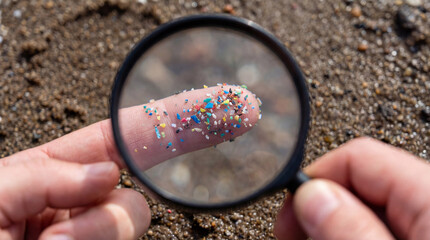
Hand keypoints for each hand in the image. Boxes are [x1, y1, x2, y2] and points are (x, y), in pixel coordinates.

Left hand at [0, 84, 258, 239]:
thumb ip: (46, 174)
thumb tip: (105, 174)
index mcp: (51, 176)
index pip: (120, 139)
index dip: (166, 121)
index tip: (210, 110)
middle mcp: (77, 209)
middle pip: (131, 193)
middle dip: (103, 214)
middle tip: (52, 237)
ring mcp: (93, 239)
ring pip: (131, 226)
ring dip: (93, 236)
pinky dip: (100, 239)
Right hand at [274, 137, 429, 239]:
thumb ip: (352, 230)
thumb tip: (311, 196)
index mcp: (429, 193)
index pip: (357, 155)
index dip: (312, 178)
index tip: (288, 212)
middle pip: (358, 177)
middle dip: (318, 202)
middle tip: (295, 231)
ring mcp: (428, 214)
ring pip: (368, 200)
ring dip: (333, 218)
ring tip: (311, 235)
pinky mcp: (424, 230)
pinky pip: (383, 218)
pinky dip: (355, 229)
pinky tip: (344, 238)